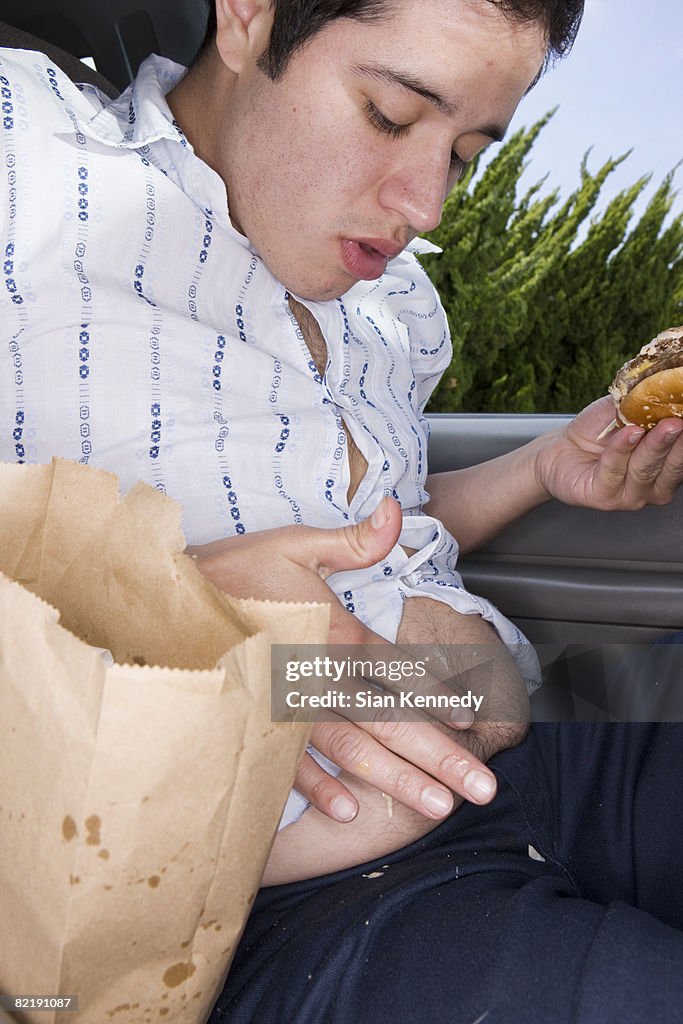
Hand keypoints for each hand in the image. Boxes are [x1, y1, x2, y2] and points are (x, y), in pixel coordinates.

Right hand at [189, 498, 500, 823]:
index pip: (396, 669)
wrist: (168, 600)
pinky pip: (292, 760)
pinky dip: (318, 785)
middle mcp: (318, 674)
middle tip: (481, 788)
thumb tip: (399, 512)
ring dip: (396, 778)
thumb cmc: (234, 571)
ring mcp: (288, 704)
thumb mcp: (295, 544)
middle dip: (438, 754)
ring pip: (352, 746)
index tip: (470, 724)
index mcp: (332, 632)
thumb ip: (354, 540)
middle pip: (389, 718)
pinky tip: (347, 810)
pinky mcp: (258, 721)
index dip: (437, 695)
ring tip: (436, 807)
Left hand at [535, 396, 682, 510]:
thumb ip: (649, 403)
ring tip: (660, 424)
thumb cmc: (597, 431)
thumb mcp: (628, 410)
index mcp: (667, 466)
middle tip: (679, 422)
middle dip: (676, 441)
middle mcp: (654, 485)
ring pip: (645, 469)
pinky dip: (621, 450)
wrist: (559, 450)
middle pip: (671, 465)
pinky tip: (628, 434)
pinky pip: (614, 472)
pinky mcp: (604, 498)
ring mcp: (631, 496)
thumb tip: (671, 385)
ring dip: (653, 445)